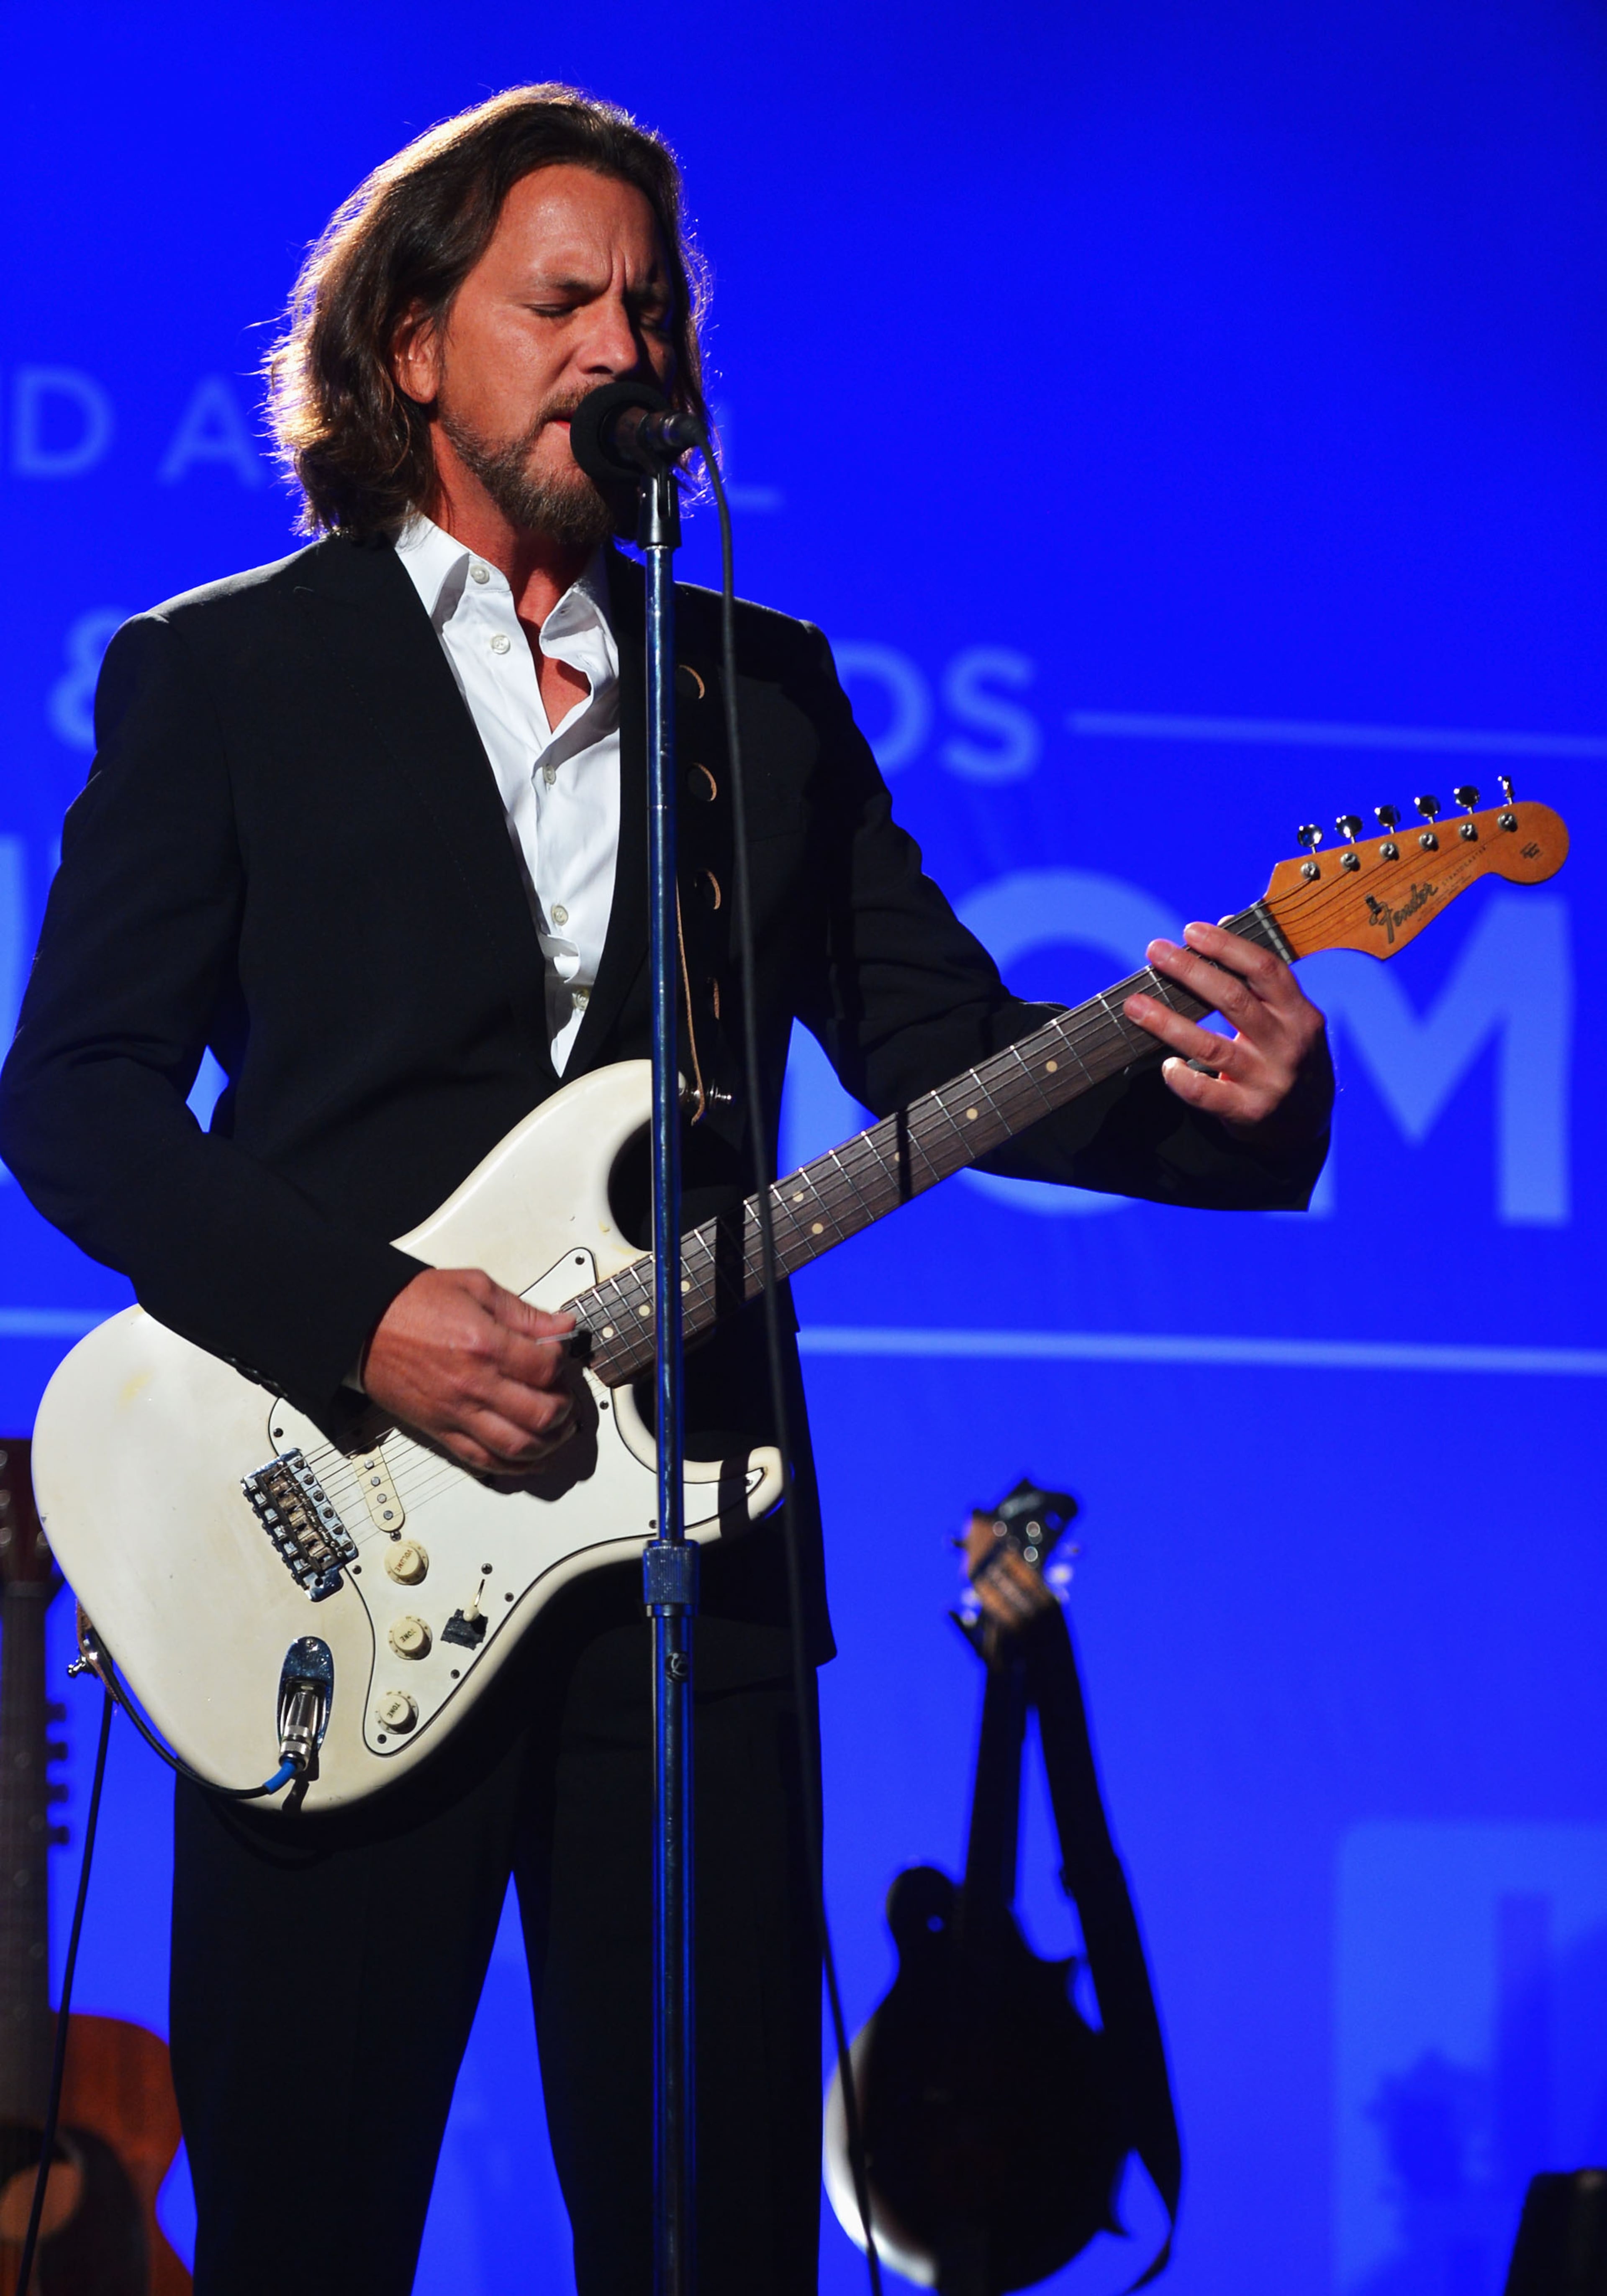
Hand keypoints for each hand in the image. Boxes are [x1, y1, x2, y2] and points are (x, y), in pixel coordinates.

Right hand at [360, 1267, 577, 1472]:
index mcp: (485, 1345)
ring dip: (549, 1442)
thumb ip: (522, 1311)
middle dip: (564, 1407)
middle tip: (565, 1394)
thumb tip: (560, 1325)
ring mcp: (457, 1413)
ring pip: (518, 1446)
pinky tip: (533, 1457)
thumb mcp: (474, 1287)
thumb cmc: (410, 1304)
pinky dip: (515, 1466)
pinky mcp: (441, 1431)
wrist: (362, 1325)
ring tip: (559, 1428)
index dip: (562, 1362)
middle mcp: (473, 1385)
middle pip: (541, 1413)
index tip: (559, 1354)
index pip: (546, 1368)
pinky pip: (484, 1461)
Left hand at [1123, 921, 1331, 1142]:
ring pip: (1211, 1046)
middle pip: (1234, 1000)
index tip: (1191, 931)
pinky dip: (1181, 1077)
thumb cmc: (1288, 1056)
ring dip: (1167, 1022)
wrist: (1307, 1119)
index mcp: (1299, 1014)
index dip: (1227, 947)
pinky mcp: (1247, 1111)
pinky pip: (1205, 1093)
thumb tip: (1221, 923)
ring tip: (1136, 1004)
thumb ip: (1259, 977)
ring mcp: (1268, 1080)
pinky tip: (1166, 1064)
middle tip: (1155, 951)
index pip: (1265, 970)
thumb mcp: (1290, 1016)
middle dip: (1190, 971)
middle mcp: (1287, 1044)